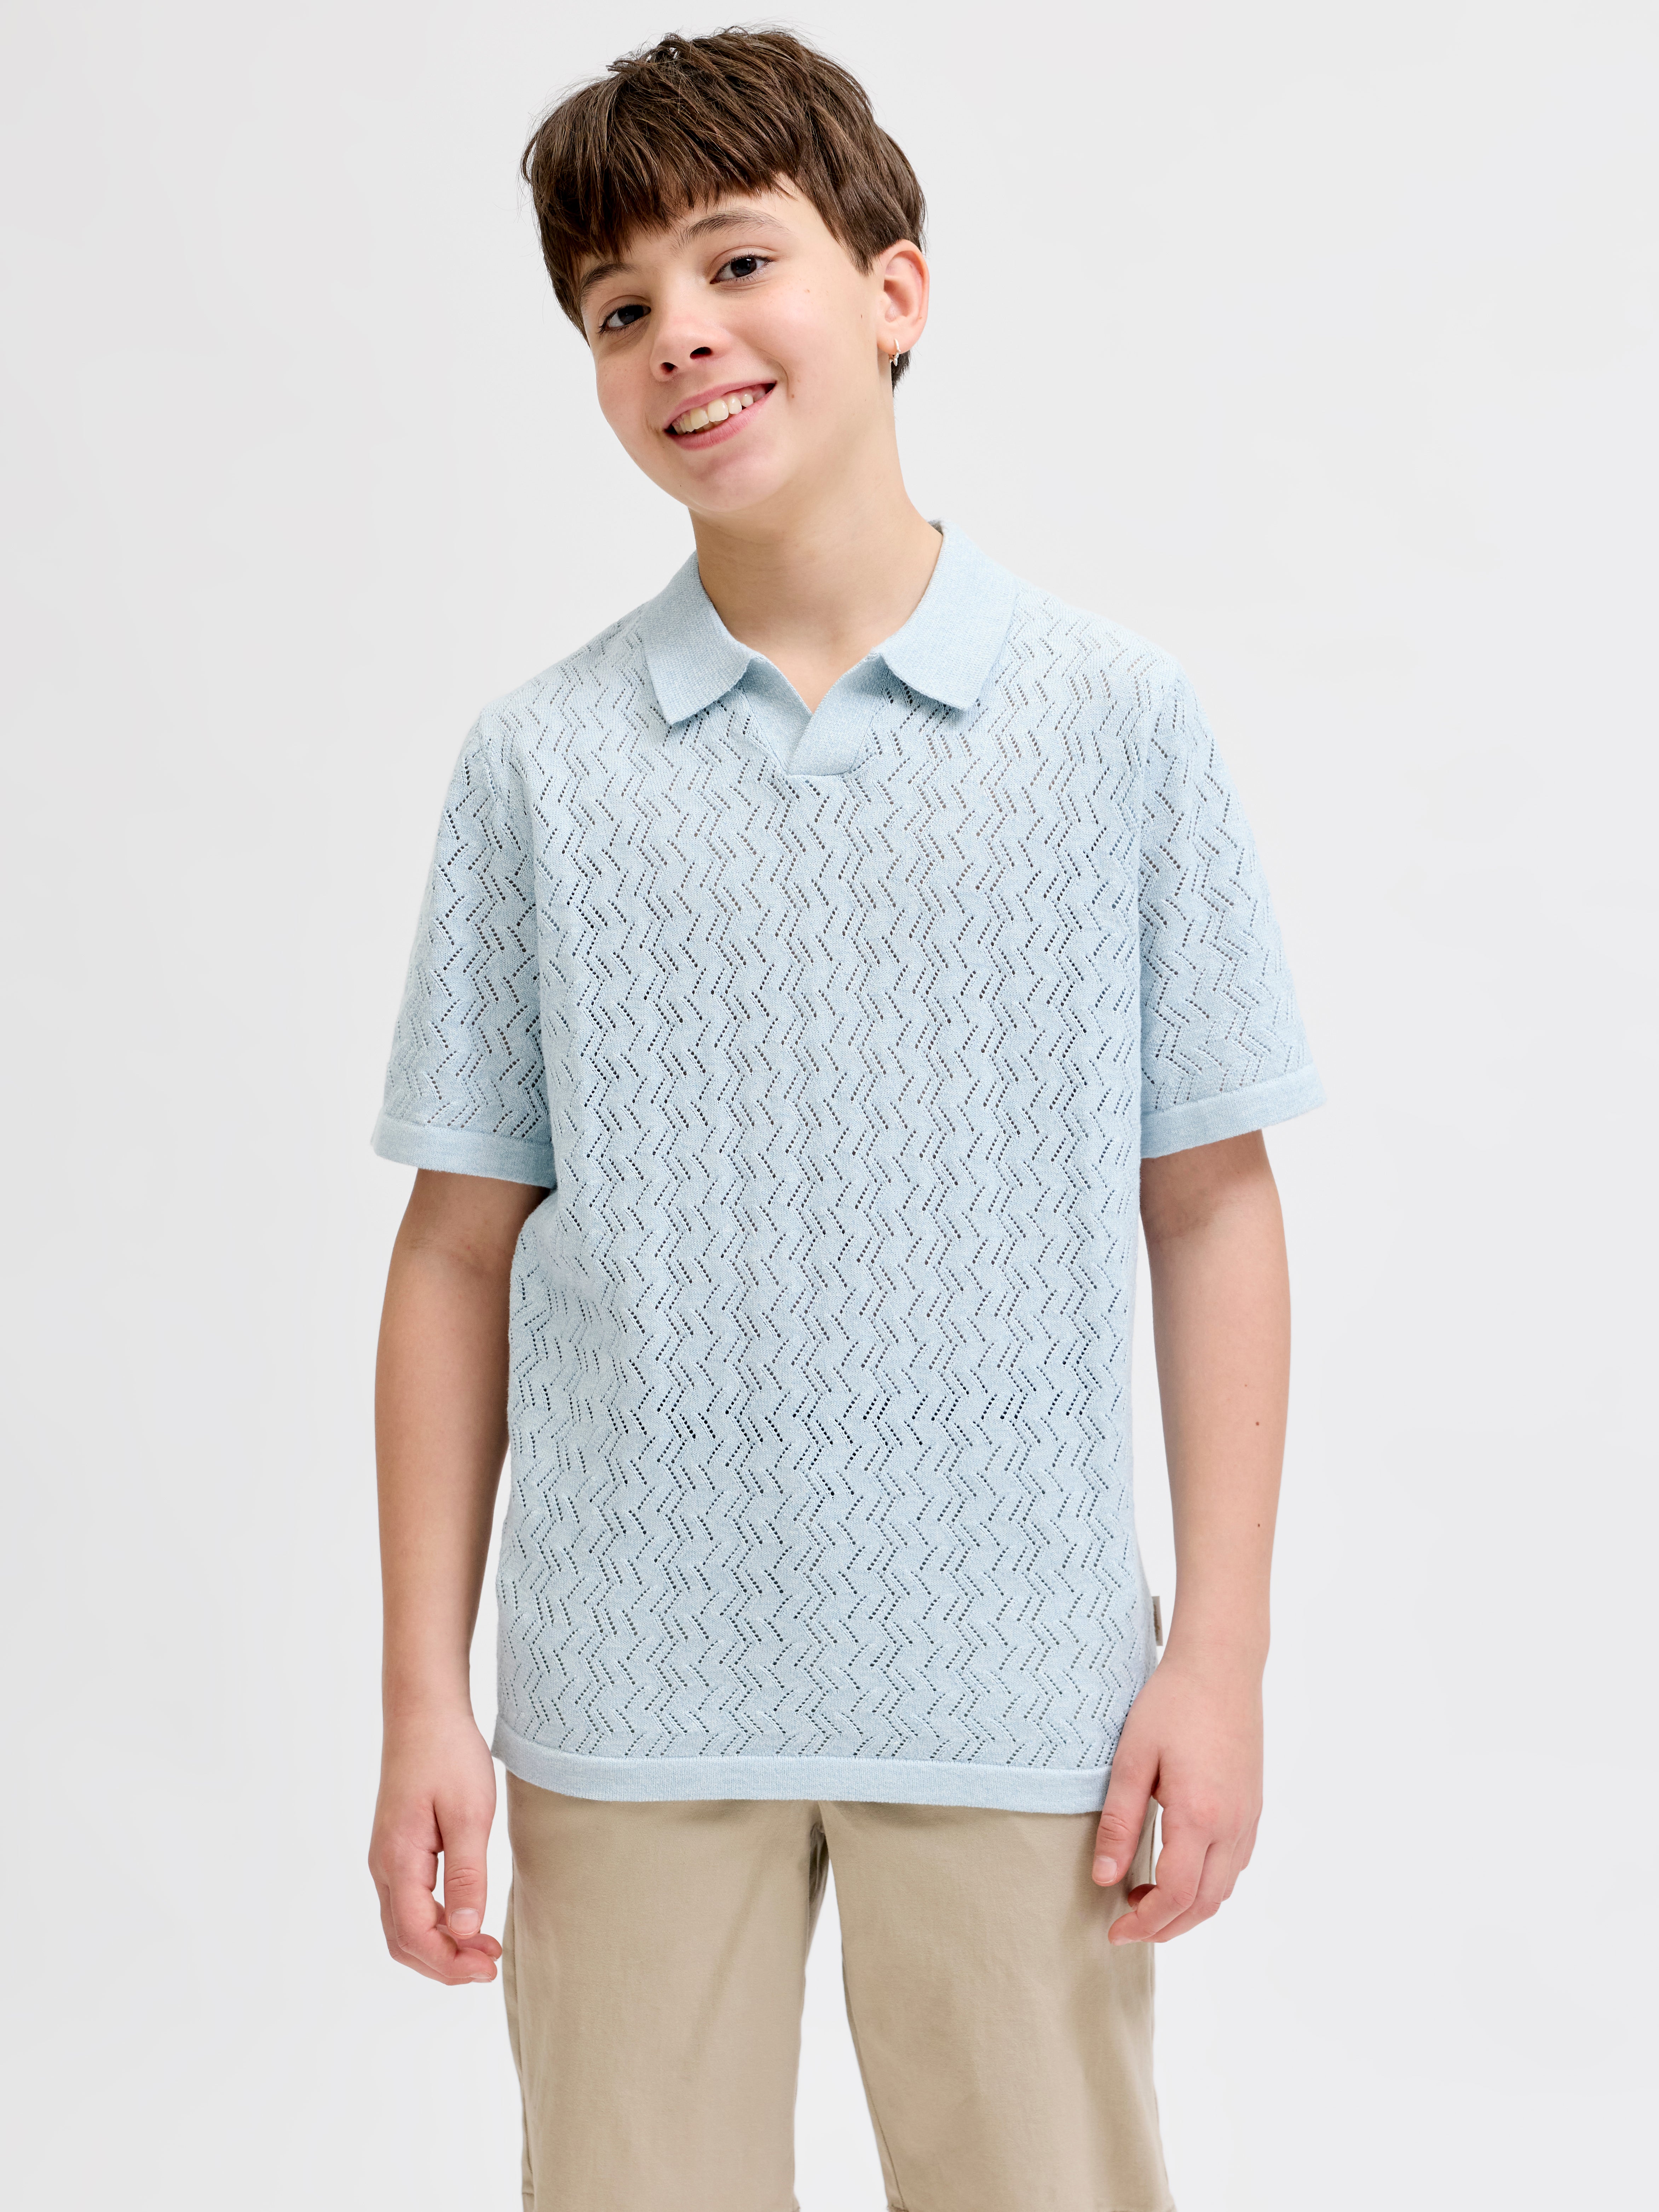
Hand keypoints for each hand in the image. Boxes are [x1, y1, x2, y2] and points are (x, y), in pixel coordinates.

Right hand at [369, 1707, 502, 1984]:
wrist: (425, 1711)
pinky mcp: (397, 1849)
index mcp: (398, 1859)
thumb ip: (468, 1874)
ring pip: (403, 1925)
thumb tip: (467, 1930)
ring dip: (440, 1947)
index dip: (450, 1961)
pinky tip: (466, 1920)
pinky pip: (408, 1903)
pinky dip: (434, 1924)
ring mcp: (387, 1858)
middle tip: (490, 1965)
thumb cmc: (449, 1754)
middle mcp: (383, 1865)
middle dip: (444, 1963)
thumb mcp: (470, 1812)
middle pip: (403, 1939)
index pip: (415, 1934)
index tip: (489, 1967)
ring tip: (484, 1950)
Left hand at [1090, 1653, 1262, 1942]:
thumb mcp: (1132, 1758)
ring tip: (1146, 1899)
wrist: (1221, 1666)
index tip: (1114, 1932)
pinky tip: (1179, 1869)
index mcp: (1200, 1815)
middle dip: (1166, 1926)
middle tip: (1127, 1925)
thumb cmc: (1172, 1704)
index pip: (1177, 1895)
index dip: (1145, 1923)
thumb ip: (1118, 1821)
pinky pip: (1235, 1865)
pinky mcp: (1253, 1807)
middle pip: (1205, 1904)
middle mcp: (1233, 1825)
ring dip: (1188, 1908)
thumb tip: (1103, 1878)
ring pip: (1224, 1889)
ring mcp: (1249, 1817)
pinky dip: (1208, 1885)